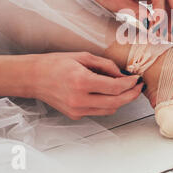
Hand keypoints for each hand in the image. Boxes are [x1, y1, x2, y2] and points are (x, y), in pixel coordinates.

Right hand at [28, 52, 143, 119]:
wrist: (34, 78)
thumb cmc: (55, 64)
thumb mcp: (82, 57)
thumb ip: (105, 65)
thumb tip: (121, 74)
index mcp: (81, 81)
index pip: (115, 87)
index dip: (130, 84)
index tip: (136, 79)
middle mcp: (79, 99)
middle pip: (116, 102)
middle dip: (131, 95)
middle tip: (138, 87)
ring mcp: (77, 110)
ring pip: (109, 110)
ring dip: (121, 101)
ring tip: (127, 90)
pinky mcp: (75, 115)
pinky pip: (99, 112)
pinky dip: (108, 104)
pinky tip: (109, 94)